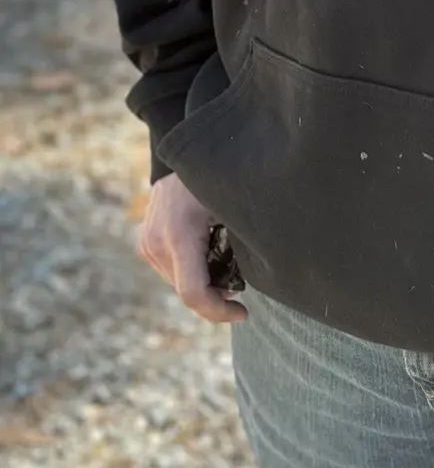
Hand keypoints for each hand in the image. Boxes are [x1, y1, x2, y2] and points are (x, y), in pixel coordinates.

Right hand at [137, 172, 247, 323]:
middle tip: (241, 284)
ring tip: (225, 262)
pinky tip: (208, 254)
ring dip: (204, 283)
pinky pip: (171, 271)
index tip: (244, 312)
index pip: (193, 293)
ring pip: (178, 284)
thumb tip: (255, 277)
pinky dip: (192, 271)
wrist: (183, 155)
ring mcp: (146, 243)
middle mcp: (156, 242)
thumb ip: (240, 243)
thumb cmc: (216, 178)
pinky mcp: (144, 243)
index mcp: (179, 234)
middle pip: (187, 291)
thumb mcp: (234, 207)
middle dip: (216, 295)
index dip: (219, 311)